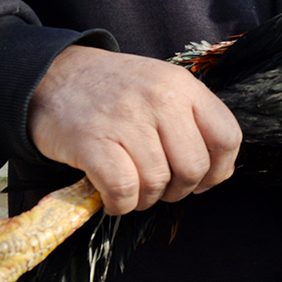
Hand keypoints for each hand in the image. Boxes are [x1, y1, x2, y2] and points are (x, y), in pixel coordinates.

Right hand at [28, 45, 242, 215]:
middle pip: (194, 168)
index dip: (219, 169)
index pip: (227, 136)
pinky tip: (113, 197)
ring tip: (133, 187)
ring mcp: (125, 119)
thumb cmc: (115, 91)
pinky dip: (120, 204)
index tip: (203, 179)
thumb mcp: (163, 86)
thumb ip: (193, 121)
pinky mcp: (91, 141)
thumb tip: (217, 172)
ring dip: (146, 198)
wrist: (54, 76)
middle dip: (180, 190)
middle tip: (161, 186)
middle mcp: (159, 99)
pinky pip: (123, 191)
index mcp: (183, 85)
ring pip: (157, 183)